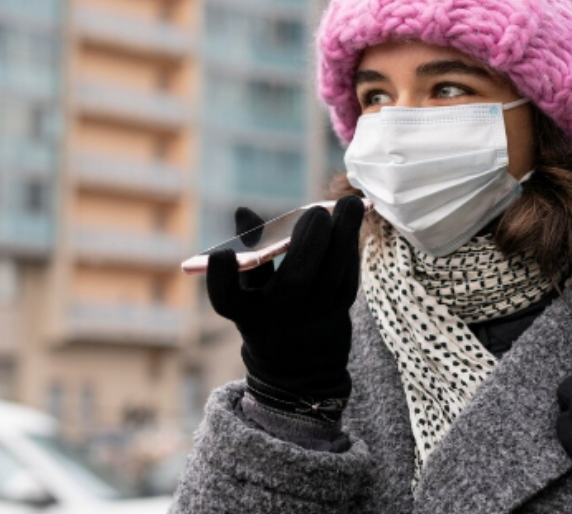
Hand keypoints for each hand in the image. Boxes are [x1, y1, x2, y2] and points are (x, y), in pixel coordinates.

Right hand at [207, 195, 364, 410]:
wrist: (298, 366)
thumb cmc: (265, 311)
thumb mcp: (246, 290)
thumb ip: (247, 252)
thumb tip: (243, 211)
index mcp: (245, 312)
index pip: (226, 298)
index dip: (220, 277)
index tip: (222, 254)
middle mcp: (278, 318)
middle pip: (294, 281)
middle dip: (308, 241)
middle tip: (315, 211)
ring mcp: (312, 316)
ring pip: (331, 275)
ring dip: (343, 235)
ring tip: (350, 204)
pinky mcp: (339, 310)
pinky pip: (348, 275)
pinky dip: (350, 246)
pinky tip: (350, 222)